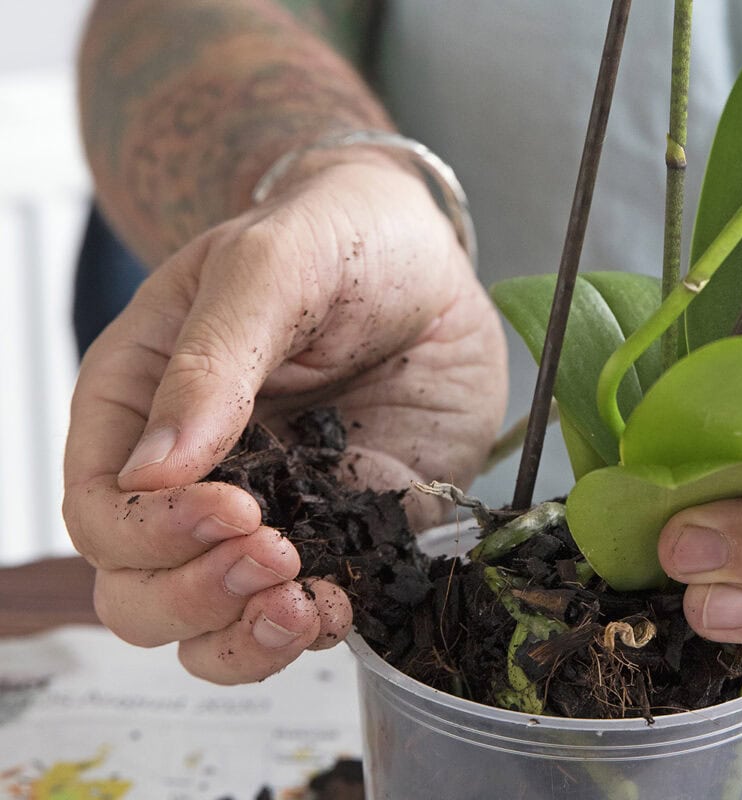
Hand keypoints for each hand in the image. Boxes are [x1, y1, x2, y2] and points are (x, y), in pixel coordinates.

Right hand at [63, 155, 506, 682]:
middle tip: (276, 554)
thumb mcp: (271, 269)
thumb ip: (212, 361)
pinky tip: (344, 608)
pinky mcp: (341, 532)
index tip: (235, 507)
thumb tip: (157, 471)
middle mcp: (193, 476)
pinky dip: (311, 631)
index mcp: (141, 404)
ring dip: (242, 638)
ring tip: (304, 606)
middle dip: (194, 593)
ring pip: (206, 626)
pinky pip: (303, 615)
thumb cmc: (338, 239)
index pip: (102, 508)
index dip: (153, 532)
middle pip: (137, 589)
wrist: (429, 256)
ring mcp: (270, 513)